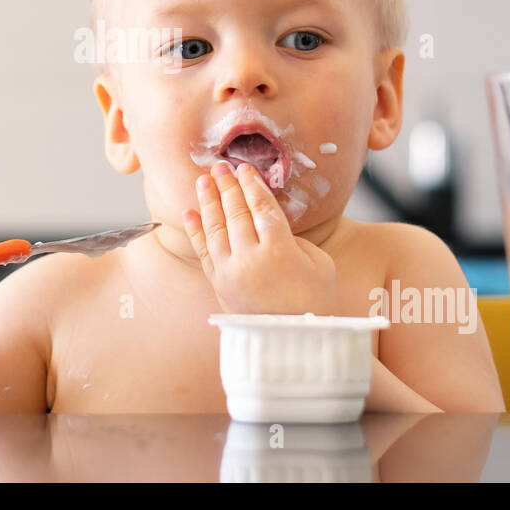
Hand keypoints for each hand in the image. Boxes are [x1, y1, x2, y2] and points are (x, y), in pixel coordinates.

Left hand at [183, 160, 337, 315]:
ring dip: (208, 201)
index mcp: (280, 250)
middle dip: (227, 186)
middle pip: (235, 212)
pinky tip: (190, 213)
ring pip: (215, 228)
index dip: (251, 185)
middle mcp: (250, 258)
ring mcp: (230, 272)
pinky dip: (196, 231)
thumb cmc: (314, 303)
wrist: (293, 343)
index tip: (244, 168)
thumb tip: (270, 224)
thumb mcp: (319, 263)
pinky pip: (204, 252)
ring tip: (202, 180)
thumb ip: (294, 238)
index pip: (261, 207)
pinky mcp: (219, 284)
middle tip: (220, 166)